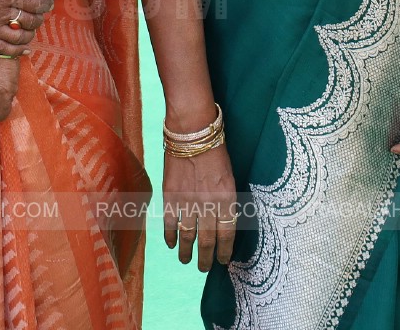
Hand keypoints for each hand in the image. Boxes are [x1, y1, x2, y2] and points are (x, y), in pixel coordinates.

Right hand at [0, 0, 51, 56]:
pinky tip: (25, 49)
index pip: (33, 2)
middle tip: (41, 16)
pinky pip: (0, 49)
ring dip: (30, 35)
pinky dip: (16, 51)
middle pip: (28, 21)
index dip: (44, 4)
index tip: (47, 3)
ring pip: (18, 38)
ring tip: (32, 30)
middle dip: (39, 19)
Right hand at [162, 137, 237, 272]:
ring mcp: (188, 201)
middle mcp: (208, 204)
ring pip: (187, 236)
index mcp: (227, 198)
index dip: (225, 250)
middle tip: (204, 268)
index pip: (227, 233)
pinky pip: (170, 223)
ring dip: (187, 252)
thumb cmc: (215, 151)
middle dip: (206, 258)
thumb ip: (226, 200)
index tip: (223, 261)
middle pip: (207, 240)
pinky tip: (171, 244)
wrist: (192, 132)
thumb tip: (223, 222)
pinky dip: (170, 236)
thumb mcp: (230, 177)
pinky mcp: (170, 196)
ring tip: (187, 261)